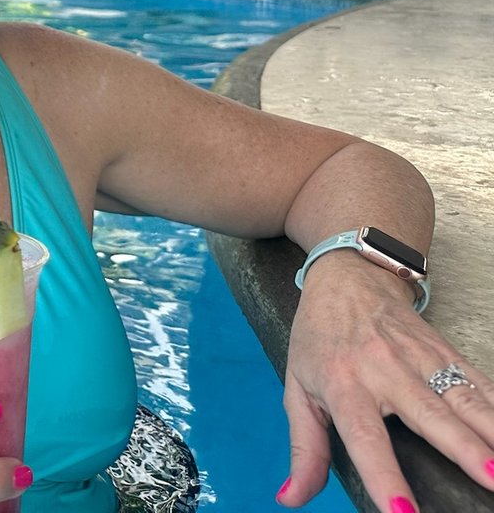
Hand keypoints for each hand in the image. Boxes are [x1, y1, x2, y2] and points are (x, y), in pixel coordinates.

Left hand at [278, 253, 493, 511]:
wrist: (347, 276)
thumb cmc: (318, 339)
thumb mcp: (298, 389)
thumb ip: (304, 448)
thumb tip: (291, 498)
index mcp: (343, 384)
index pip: (365, 437)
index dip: (383, 475)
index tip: (402, 512)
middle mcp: (384, 369)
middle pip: (429, 414)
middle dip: (464, 450)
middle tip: (491, 480)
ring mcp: (420, 357)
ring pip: (464, 397)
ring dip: (492, 431)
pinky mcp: (446, 350)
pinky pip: (480, 381)